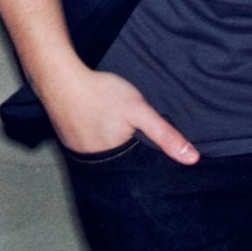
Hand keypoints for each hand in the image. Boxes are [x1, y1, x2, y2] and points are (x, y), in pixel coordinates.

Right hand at [39, 64, 199, 163]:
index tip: (151, 156)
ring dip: (112, 150)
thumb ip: (165, 134)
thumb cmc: (99, 92)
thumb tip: (192, 159)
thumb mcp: (138, 110)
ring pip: (104, 157)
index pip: (137, 172)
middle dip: (129, 158)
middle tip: (131, 139)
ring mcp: (79, 153)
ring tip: (116, 134)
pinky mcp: (68, 141)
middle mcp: (95, 163)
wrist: (59, 78)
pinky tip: (98, 127)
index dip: (147, 165)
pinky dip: (96, 141)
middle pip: (120, 166)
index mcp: (115, 160)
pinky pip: (88, 148)